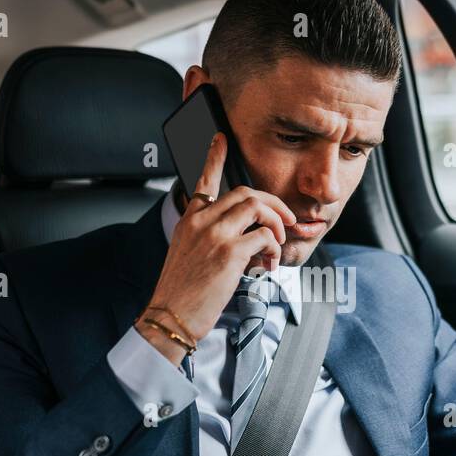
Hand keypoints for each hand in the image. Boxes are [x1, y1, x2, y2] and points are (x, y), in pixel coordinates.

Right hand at [135, 131, 295, 363]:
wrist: (170, 316)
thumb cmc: (181, 293)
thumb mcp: (188, 256)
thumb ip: (211, 239)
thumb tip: (249, 240)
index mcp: (189, 220)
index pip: (203, 180)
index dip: (213, 157)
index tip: (221, 139)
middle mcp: (201, 221)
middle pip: (246, 193)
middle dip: (273, 204)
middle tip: (285, 222)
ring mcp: (215, 235)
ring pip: (258, 208)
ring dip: (277, 225)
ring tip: (276, 247)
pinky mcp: (229, 253)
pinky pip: (265, 237)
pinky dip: (274, 251)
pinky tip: (268, 266)